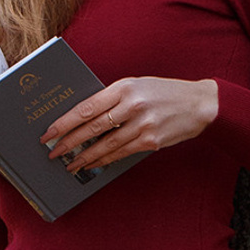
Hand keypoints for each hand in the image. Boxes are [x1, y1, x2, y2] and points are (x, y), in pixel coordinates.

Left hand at [43, 75, 218, 170]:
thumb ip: (113, 98)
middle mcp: (132, 105)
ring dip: (84, 156)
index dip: (65, 122)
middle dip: (69, 142)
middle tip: (52, 152)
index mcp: (125, 87)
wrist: (200, 104)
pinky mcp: (151, 141)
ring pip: (105, 145)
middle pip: (92, 128)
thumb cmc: (164, 92)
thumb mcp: (137, 85)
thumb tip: (82, 118)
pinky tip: (92, 164)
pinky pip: (121, 153)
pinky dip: (104, 160)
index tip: (49, 132)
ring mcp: (143, 125)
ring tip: (69, 164)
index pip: (87, 107)